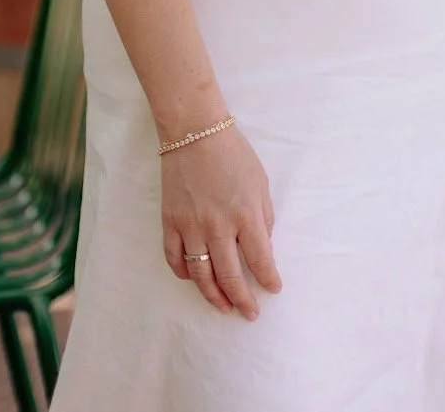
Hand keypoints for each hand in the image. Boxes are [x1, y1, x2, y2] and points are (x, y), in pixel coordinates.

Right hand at [161, 124, 282, 316]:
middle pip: (231, 277)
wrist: (194, 131)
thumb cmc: (233, 154)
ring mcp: (191, 227)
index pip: (261, 260)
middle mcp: (219, 226)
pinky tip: (194, 279)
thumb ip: (263, 217)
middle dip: (243, 300)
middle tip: (250, 313)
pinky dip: (184, 275)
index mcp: (246, 214)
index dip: (269, 280)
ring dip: (214, 297)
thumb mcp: (260, 182)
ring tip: (224, 307)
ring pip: (202, 277)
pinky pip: (175, 260)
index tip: (273, 289)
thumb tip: (263, 246)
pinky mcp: (170, 223)